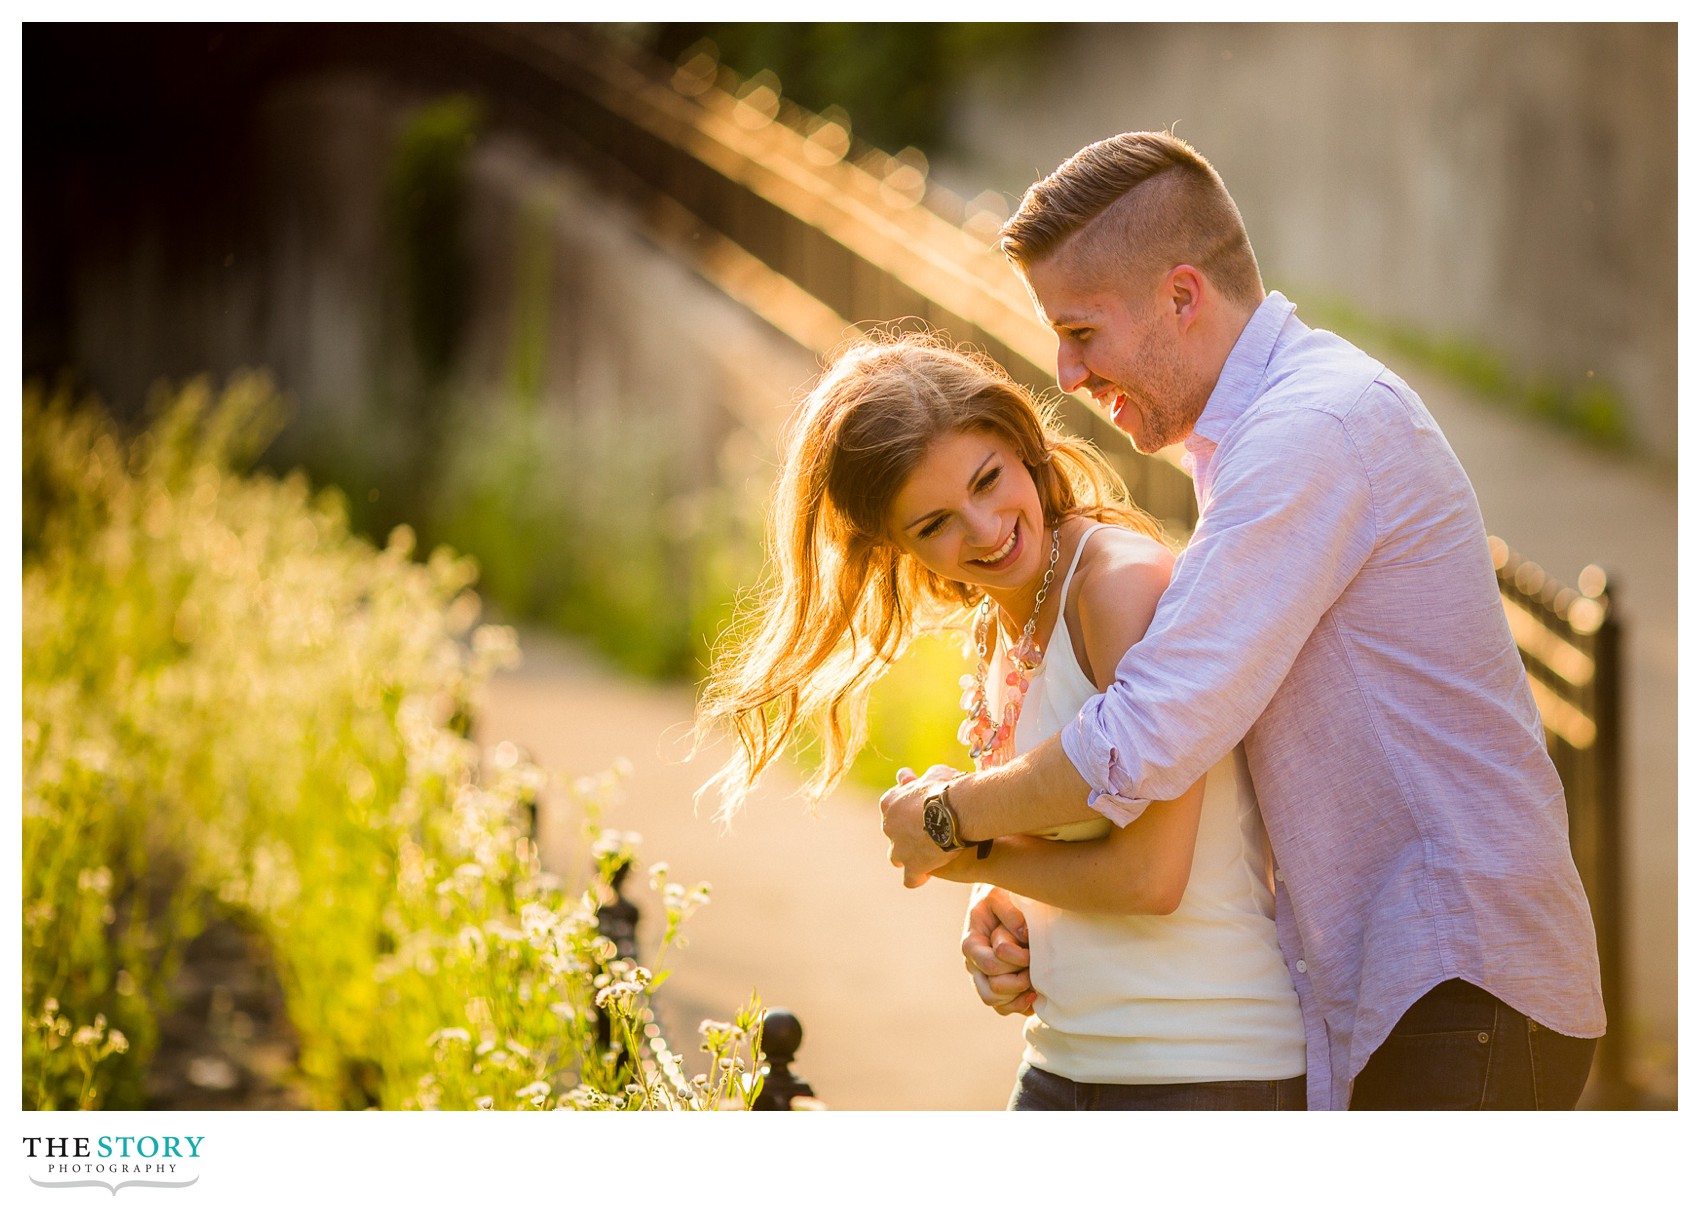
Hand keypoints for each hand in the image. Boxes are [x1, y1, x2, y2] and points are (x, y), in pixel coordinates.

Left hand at [881, 764, 963, 887]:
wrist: (956, 810)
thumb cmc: (947, 788)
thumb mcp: (933, 774)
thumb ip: (920, 777)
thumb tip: (908, 775)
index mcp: (889, 802)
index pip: (892, 809)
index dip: (908, 812)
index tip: (922, 812)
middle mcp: (888, 826)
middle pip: (894, 833)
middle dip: (907, 834)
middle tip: (929, 832)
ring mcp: (898, 849)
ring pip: (897, 857)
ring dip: (909, 857)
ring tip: (927, 855)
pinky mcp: (912, 866)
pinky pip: (910, 879)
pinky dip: (917, 877)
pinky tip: (927, 874)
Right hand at [962, 884, 1034, 1015]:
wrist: (1000, 902)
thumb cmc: (1000, 896)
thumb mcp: (1000, 895)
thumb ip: (1010, 912)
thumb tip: (1024, 936)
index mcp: (972, 943)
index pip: (991, 964)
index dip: (1015, 961)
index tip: (1032, 951)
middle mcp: (974, 965)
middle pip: (992, 990)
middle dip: (1018, 981)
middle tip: (1035, 968)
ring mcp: (984, 978)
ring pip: (996, 1003)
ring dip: (1019, 997)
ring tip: (1036, 984)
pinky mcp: (996, 987)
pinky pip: (1004, 1008)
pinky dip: (1020, 1006)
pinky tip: (1035, 993)